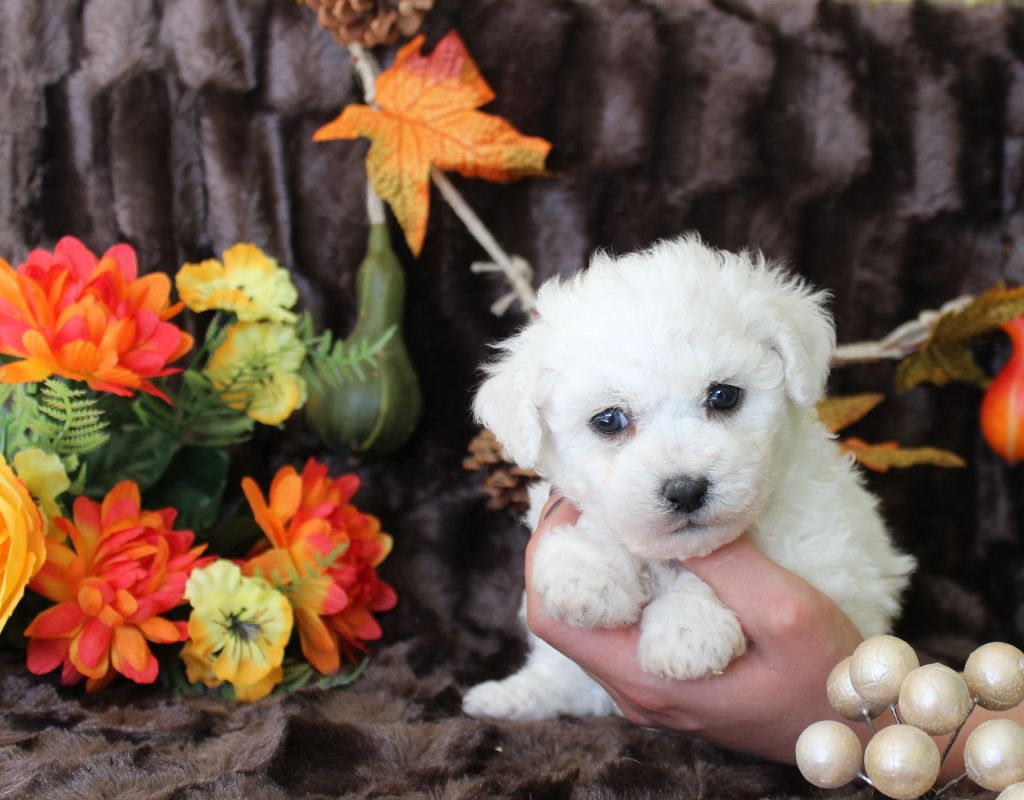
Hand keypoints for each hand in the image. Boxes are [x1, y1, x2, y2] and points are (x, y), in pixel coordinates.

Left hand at [524, 493, 865, 762]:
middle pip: (565, 614)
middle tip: (599, 492)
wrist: (857, 735)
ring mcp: (651, 684)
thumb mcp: (787, 613)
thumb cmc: (828, 681)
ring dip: (599, 561)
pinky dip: (629, 579)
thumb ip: (726, 565)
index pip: (552, 618)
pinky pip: (627, 623)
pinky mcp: (671, 676)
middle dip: (569, 547)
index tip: (575, 501)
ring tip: (625, 508)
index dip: (547, 555)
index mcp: (647, 681)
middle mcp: (636, 689)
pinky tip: (658, 546)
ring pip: (594, 617)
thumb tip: (672, 514)